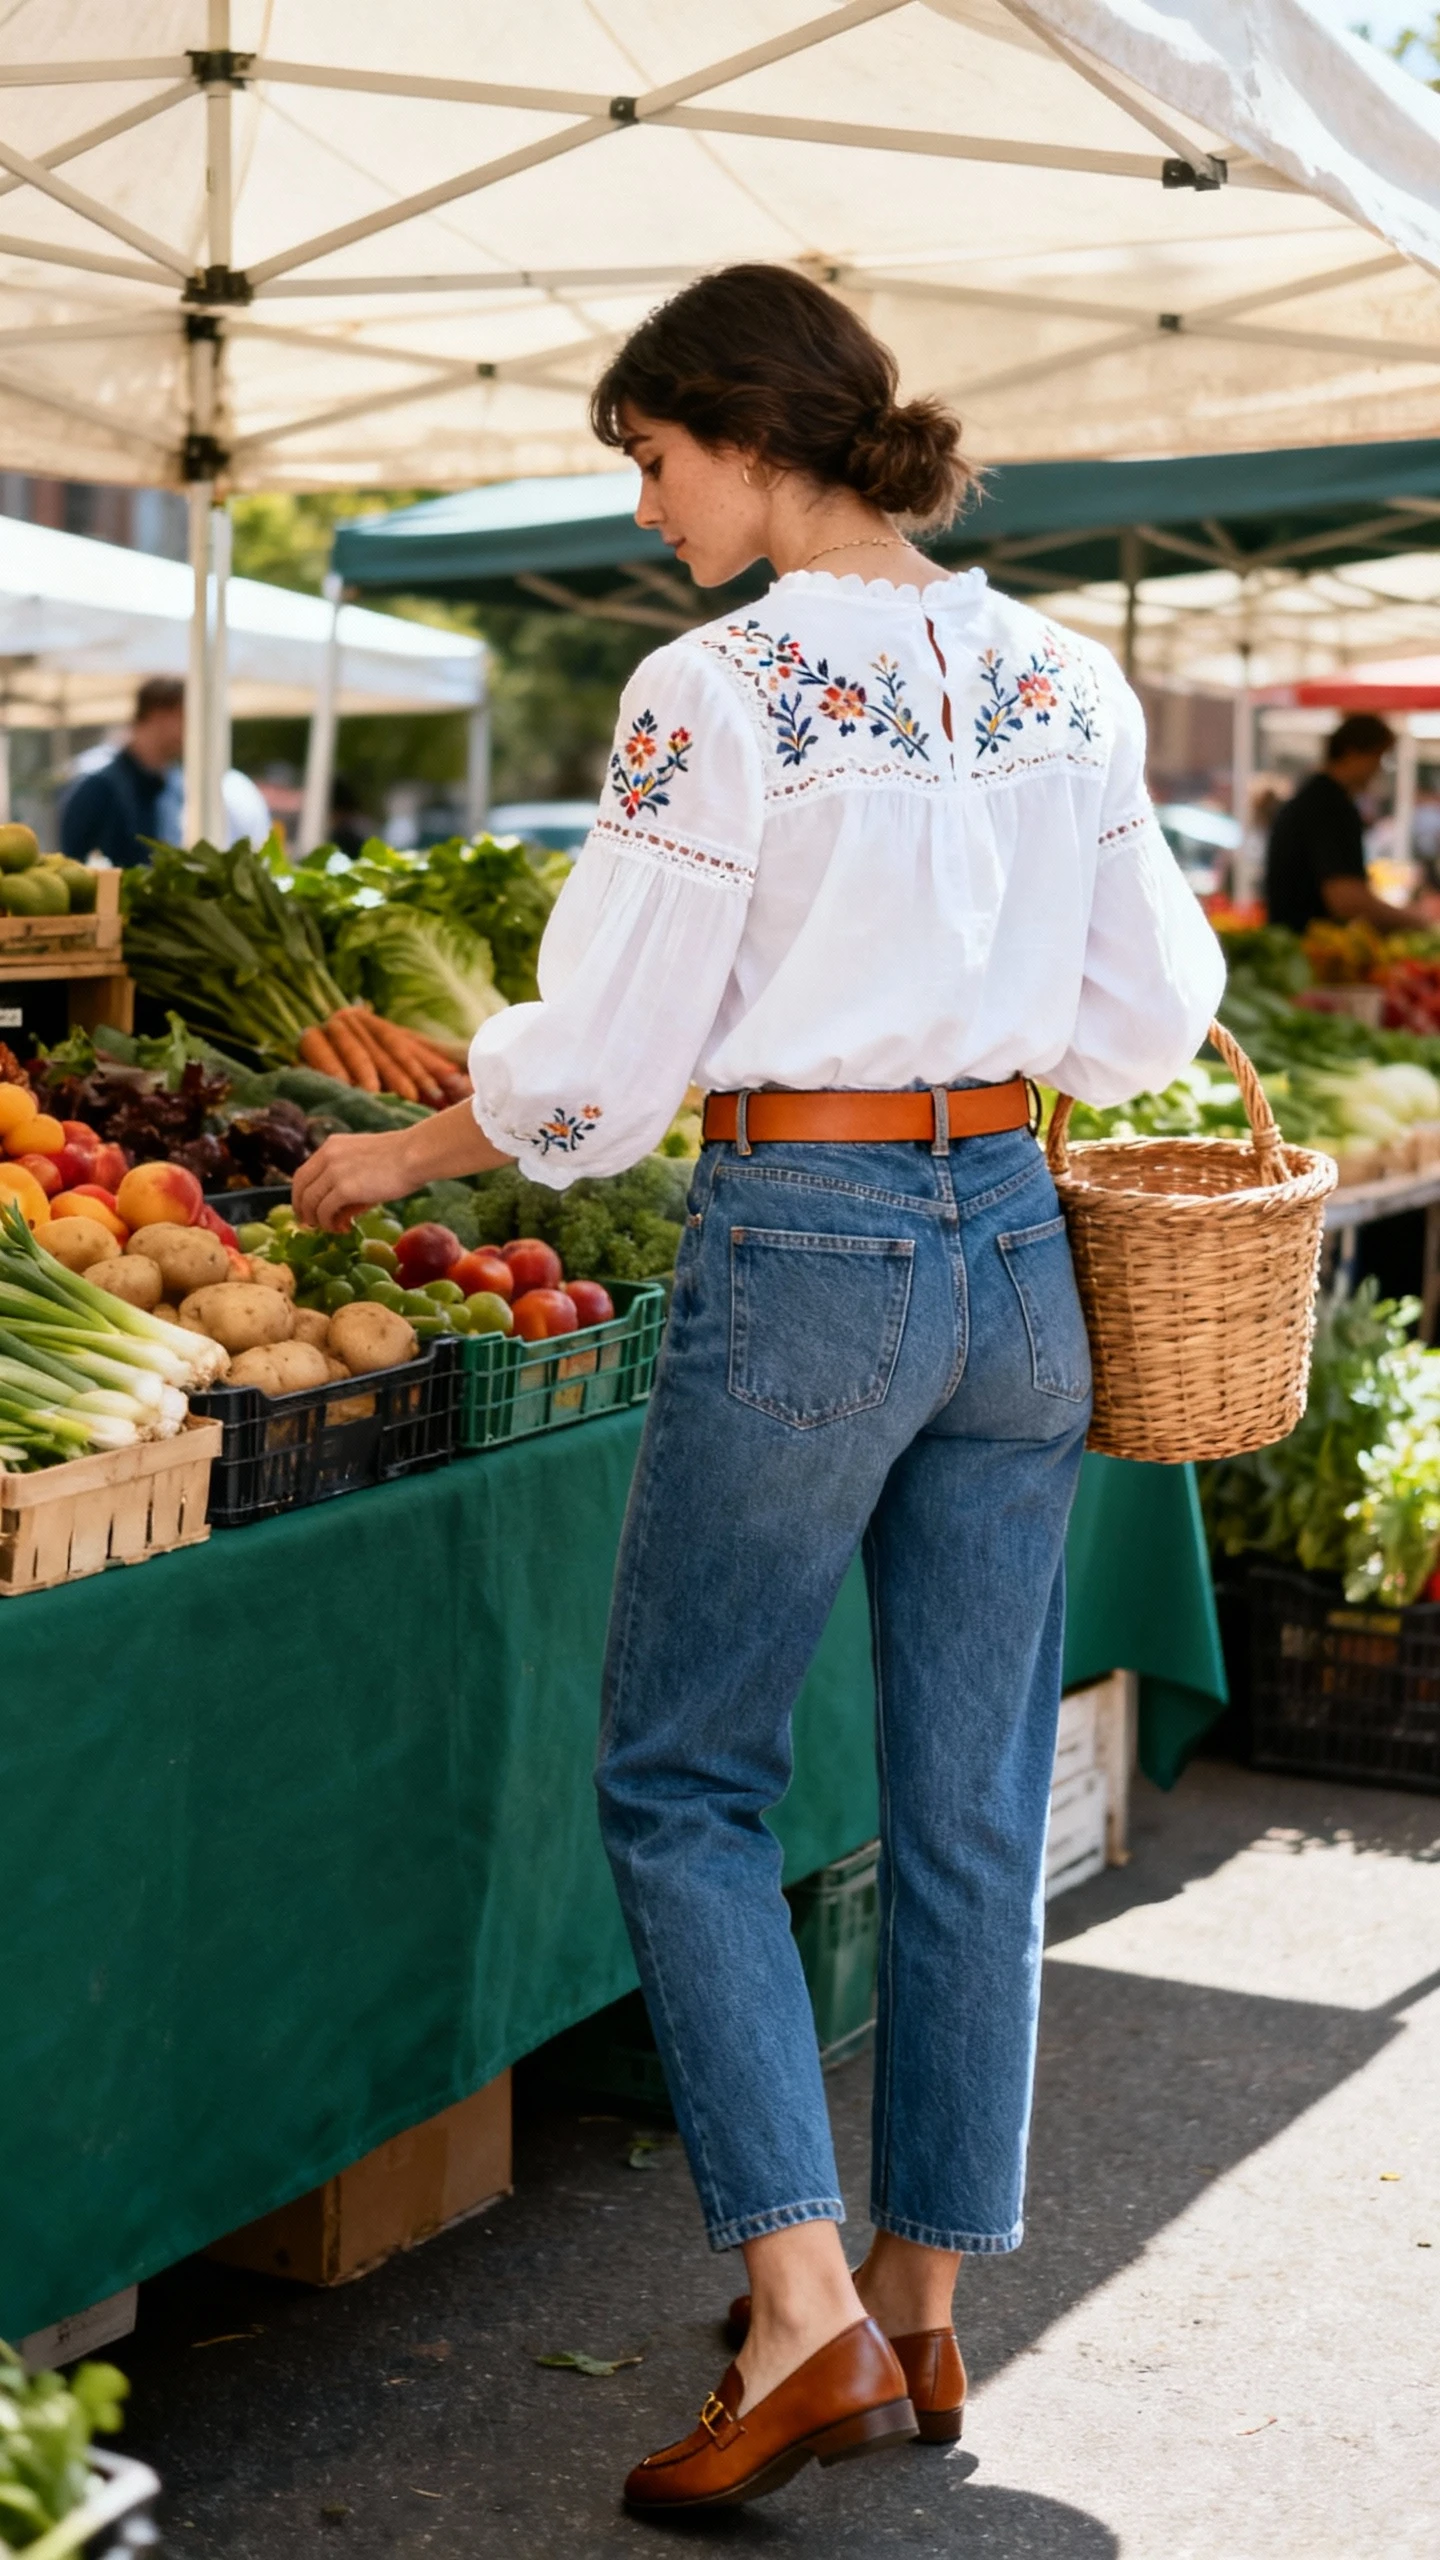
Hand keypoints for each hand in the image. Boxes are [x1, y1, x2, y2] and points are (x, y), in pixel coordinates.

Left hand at [292, 1128, 416, 1231]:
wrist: (416, 1154)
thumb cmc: (401, 1159)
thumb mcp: (365, 1163)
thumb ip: (346, 1181)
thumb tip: (337, 1215)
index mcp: (331, 1146)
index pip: (303, 1172)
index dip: (300, 1194)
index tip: (306, 1209)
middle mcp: (327, 1156)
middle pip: (300, 1187)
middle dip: (302, 1209)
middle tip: (308, 1224)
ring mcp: (334, 1172)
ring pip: (311, 1202)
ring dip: (317, 1220)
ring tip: (330, 1229)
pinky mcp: (344, 1188)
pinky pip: (325, 1211)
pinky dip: (329, 1224)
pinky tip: (342, 1228)